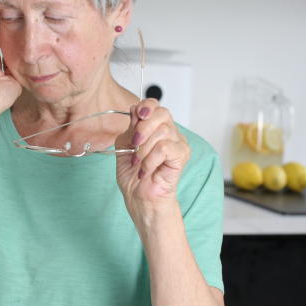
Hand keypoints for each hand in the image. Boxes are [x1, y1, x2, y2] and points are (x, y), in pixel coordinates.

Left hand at [115, 98, 190, 217]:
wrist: (140, 198)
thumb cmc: (134, 177)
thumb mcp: (124, 147)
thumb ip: (130, 128)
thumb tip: (134, 109)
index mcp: (156, 128)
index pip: (156, 106)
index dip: (146, 106)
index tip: (137, 114)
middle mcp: (170, 133)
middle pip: (162, 113)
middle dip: (143, 127)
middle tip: (134, 144)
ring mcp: (178, 143)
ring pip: (162, 131)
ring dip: (143, 149)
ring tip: (137, 163)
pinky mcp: (181, 156)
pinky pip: (165, 148)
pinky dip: (150, 159)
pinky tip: (146, 170)